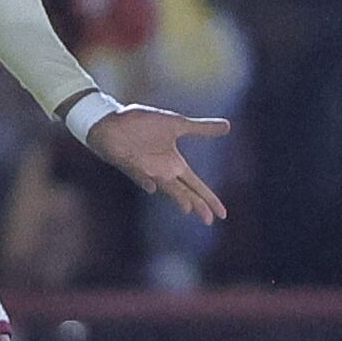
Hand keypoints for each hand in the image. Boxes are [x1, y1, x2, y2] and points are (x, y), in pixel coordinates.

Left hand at [86, 105, 230, 224]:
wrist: (113, 120)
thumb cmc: (143, 124)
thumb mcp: (177, 124)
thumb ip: (201, 129)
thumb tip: (228, 126)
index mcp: (174, 164)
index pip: (196, 185)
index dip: (209, 199)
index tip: (222, 214)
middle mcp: (161, 171)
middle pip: (184, 192)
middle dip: (197, 204)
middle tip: (209, 220)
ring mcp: (145, 169)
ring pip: (164, 187)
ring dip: (176, 196)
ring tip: (189, 207)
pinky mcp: (128, 163)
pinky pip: (137, 174)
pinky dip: (144, 180)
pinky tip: (152, 186)